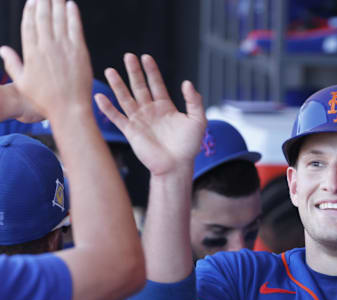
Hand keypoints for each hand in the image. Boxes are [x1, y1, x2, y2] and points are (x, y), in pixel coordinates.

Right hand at [0, 0, 92, 120]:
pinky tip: (71, 5)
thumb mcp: (22, 82)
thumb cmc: (46, 99)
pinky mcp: (79, 51)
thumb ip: (12, 63)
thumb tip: (3, 49)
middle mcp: (46, 47)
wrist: (69, 108)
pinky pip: (75, 28)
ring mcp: (63, 48)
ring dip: (57, 4)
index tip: (32, 1)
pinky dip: (73, 15)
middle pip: (43, 17)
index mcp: (31, 52)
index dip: (30, 10)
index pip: (29, 25)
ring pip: (59, 19)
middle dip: (43, 2)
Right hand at [95, 53, 206, 176]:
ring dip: (118, 85)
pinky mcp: (131, 131)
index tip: (146, 57)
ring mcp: (139, 120)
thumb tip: (187, 83)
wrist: (177, 166)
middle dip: (134, 72)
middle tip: (128, 56)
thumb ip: (194, 101)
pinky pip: (117, 117)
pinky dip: (108, 108)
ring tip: (110, 70)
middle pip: (140, 87)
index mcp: (166, 107)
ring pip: (126, 98)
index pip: (157, 84)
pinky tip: (100, 96)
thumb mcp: (198, 120)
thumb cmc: (189, 146)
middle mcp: (150, 111)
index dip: (151, 71)